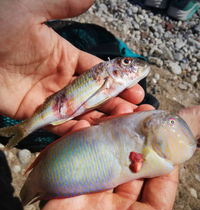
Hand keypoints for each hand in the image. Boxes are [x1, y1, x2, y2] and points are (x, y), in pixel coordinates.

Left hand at [0, 0, 150, 136]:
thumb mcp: (32, 9)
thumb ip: (63, 5)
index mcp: (65, 56)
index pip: (98, 71)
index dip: (118, 81)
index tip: (137, 89)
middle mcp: (60, 79)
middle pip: (93, 95)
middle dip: (115, 103)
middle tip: (133, 111)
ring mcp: (48, 97)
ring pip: (80, 111)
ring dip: (99, 118)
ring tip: (118, 124)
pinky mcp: (34, 112)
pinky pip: (57, 124)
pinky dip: (73, 129)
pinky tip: (89, 132)